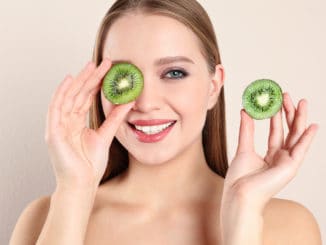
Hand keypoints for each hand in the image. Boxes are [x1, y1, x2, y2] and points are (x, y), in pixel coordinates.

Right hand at [45, 58, 134, 187]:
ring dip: (80, 80)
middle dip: (90, 77)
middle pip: (78, 94)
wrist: (82, 183)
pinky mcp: (53, 131)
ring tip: (92, 66)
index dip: (96, 84)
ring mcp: (58, 125)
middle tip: (103, 63)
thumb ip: (115, 118)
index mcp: (77, 123)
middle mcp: (66, 121)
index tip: (108, 71)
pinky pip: (56, 108)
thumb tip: (128, 102)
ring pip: (69, 97)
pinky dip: (61, 93)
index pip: (86, 98)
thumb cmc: (90, 164)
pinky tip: (70, 80)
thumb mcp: (106, 135)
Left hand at [222, 93, 318, 211]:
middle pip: (289, 131)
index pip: (276, 131)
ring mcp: (287, 163)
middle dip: (289, 113)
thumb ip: (247, 130)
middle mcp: (281, 158)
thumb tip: (245, 111)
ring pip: (296, 136)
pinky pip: (300, 150)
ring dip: (299, 119)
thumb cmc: (239, 178)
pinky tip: (312, 126)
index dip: (277, 115)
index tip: (276, 100)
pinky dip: (307, 138)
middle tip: (288, 95)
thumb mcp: (243, 148)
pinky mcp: (290, 167)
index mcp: (270, 155)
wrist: (239, 194)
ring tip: (301, 102)